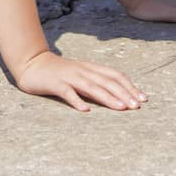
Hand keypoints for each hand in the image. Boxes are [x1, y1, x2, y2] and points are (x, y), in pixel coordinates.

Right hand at [13, 51, 147, 112]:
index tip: (143, 99)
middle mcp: (83, 70)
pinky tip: (86, 111)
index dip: (130, 86)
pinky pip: (67, 92)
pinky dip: (77, 101)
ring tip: (121, 108)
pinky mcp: (55, 84)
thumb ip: (97, 82)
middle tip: (137, 106)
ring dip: (108, 98)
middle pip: (107, 81)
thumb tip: (120, 95)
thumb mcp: (81, 74)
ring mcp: (69, 77)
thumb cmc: (59, 73)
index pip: (115, 75)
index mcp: (91, 68)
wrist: (32, 65)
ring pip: (91, 87)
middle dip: (124, 94)